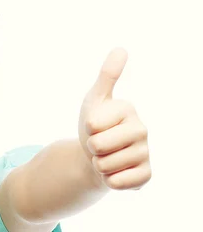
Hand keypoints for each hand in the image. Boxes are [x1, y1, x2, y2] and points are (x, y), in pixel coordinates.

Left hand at [78, 47, 151, 189]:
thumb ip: (107, 76)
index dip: (86, 128)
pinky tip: (115, 173)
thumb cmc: (94, 126)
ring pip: (106, 166)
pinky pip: (119, 183)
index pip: (92, 124)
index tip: (95, 126)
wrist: (95, 156)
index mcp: (128, 110)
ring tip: (106, 157)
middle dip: (91, 148)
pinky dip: (109, 181)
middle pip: (98, 145)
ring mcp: (145, 154)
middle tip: (99, 145)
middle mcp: (142, 130)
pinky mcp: (145, 176)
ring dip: (99, 165)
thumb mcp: (94, 100)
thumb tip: (121, 49)